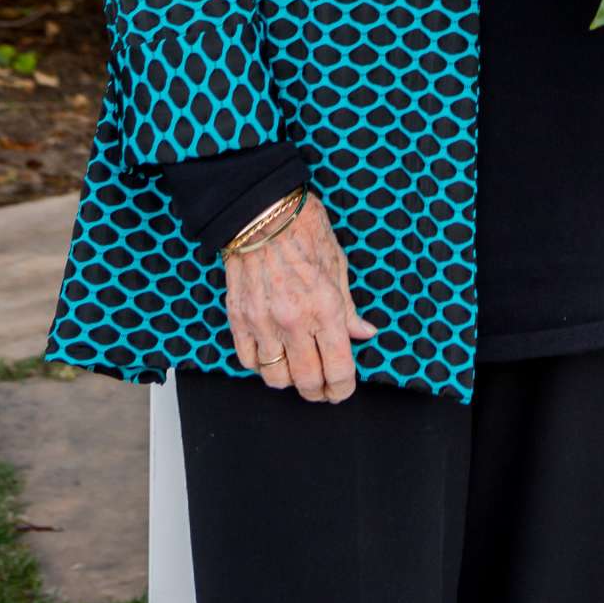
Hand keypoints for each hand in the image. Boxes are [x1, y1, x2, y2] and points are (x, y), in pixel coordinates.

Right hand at [225, 195, 378, 401]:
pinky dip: (262, 364)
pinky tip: (273, 353)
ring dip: (289, 380)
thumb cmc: (303, 229)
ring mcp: (263, 322)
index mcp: (325, 305)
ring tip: (298, 368)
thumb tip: (364, 333)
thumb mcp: (338, 264)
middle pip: (307, 381)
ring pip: (276, 378)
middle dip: (319, 392)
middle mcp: (294, 320)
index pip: (338, 368)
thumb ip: (349, 307)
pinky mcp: (239, 319)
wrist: (260, 210)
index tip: (342, 390)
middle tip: (323, 388)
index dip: (343, 388)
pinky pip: (249, 361)